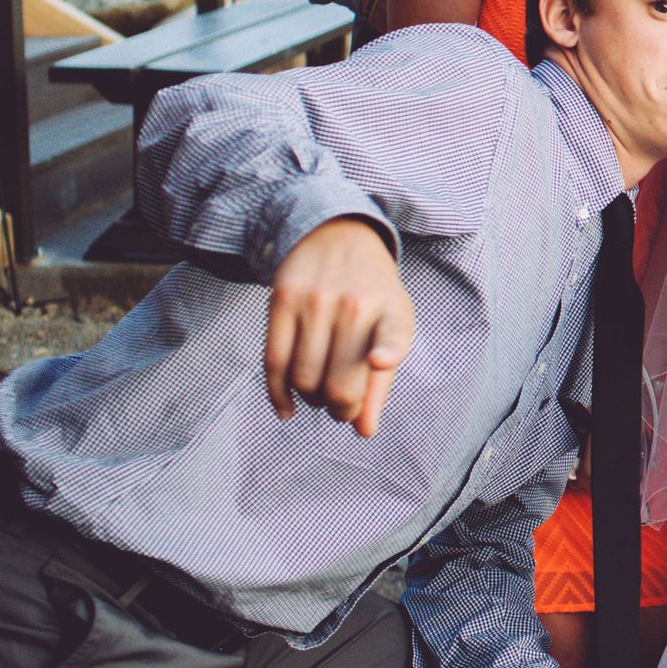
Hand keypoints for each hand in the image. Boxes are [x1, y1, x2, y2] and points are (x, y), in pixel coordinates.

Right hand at [264, 217, 412, 436]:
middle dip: (340, 409)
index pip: (393, 333)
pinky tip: (287, 408)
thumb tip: (364, 431)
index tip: (378, 360)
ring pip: (303, 378)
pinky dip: (278, 394)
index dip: (386, 351)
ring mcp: (314, 302)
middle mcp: (353, 306)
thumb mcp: (392, 326)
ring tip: (320, 393)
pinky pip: (273, 362)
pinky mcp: (281, 301)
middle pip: (338, 383)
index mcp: (391, 312)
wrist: (339, 236)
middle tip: (341, 407)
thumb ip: (381, 382)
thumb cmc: (372, 294)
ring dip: (311, 400)